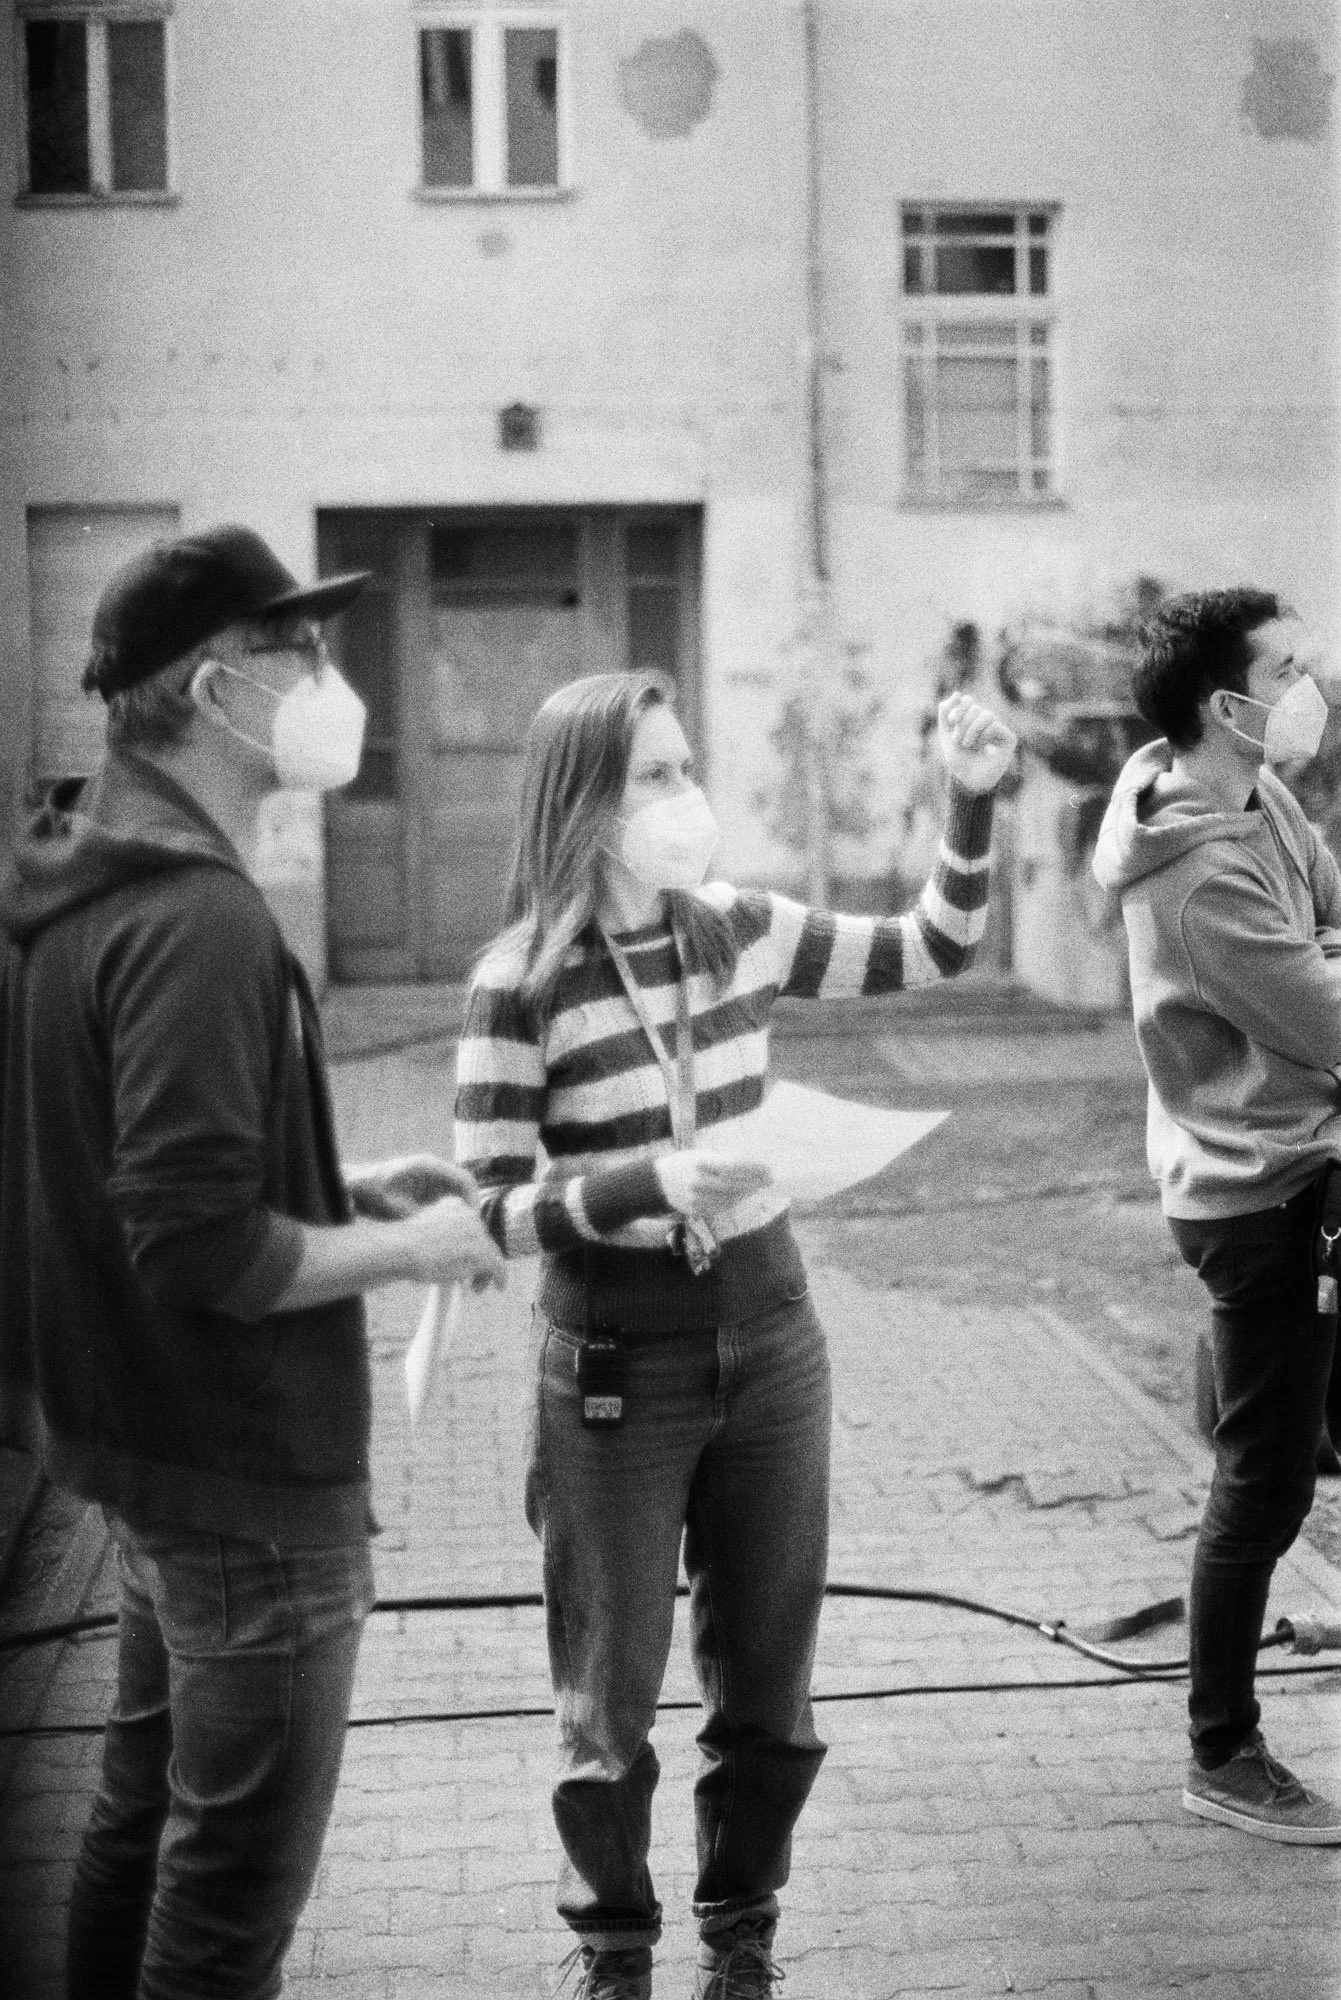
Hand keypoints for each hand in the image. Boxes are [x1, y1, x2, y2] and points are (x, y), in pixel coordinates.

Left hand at [345, 1154, 478, 1221]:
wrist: (356, 1185)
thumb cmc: (371, 1192)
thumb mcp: (392, 1206)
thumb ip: (416, 1216)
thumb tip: (437, 1230)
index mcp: (429, 1167)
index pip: (464, 1179)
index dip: (473, 1200)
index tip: (473, 1221)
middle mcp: (435, 1170)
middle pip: (465, 1187)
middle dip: (471, 1210)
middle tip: (472, 1233)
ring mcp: (433, 1179)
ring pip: (459, 1195)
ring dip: (462, 1213)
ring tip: (462, 1235)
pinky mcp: (429, 1190)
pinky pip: (448, 1201)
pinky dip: (452, 1215)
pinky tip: (447, 1232)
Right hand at [401, 1196, 505, 1290]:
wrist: (402, 1248)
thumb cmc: (403, 1244)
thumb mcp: (425, 1230)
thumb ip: (442, 1235)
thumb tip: (453, 1255)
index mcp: (454, 1204)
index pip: (470, 1226)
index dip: (470, 1245)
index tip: (464, 1259)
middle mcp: (469, 1214)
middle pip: (482, 1239)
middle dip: (479, 1259)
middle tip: (472, 1279)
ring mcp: (476, 1232)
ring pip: (490, 1253)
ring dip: (486, 1271)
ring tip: (477, 1287)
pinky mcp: (481, 1251)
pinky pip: (497, 1264)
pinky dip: (499, 1276)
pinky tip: (499, 1286)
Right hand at [655, 1149, 772, 1221]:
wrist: (658, 1182)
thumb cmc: (685, 1164)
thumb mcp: (701, 1155)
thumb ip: (723, 1161)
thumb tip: (752, 1165)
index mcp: (700, 1163)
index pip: (732, 1167)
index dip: (752, 1169)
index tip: (767, 1168)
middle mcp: (698, 1182)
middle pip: (733, 1185)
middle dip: (754, 1182)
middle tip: (769, 1179)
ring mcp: (696, 1199)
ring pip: (729, 1198)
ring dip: (746, 1193)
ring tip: (758, 1186)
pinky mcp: (696, 1210)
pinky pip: (721, 1207)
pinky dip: (734, 1201)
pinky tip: (742, 1195)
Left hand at [936, 693, 1017, 794]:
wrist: (968, 780)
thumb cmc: (958, 758)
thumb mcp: (946, 734)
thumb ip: (945, 713)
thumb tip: (957, 693)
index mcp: (972, 718)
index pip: (968, 701)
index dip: (959, 708)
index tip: (952, 721)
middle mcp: (987, 721)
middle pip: (975, 708)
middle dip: (963, 724)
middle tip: (959, 741)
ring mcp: (999, 729)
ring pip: (987, 715)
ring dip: (972, 730)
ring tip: (969, 745)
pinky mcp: (1009, 738)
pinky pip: (995, 726)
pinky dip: (984, 736)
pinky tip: (983, 748)